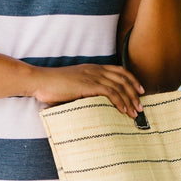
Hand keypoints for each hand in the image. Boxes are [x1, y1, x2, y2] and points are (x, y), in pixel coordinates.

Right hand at [26, 63, 143, 116]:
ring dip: (129, 100)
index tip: (140, 91)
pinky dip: (119, 101)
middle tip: (140, 106)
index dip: (132, 80)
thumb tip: (93, 102)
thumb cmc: (52, 86)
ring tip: (135, 112)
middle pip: (123, 79)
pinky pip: (109, 92)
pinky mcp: (87, 85)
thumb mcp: (72, 85)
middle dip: (134, 93)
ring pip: (119, 87)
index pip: (119, 71)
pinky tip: (123, 110)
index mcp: (92, 68)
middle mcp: (95, 70)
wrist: (40, 81)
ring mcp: (92, 76)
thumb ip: (84, 90)